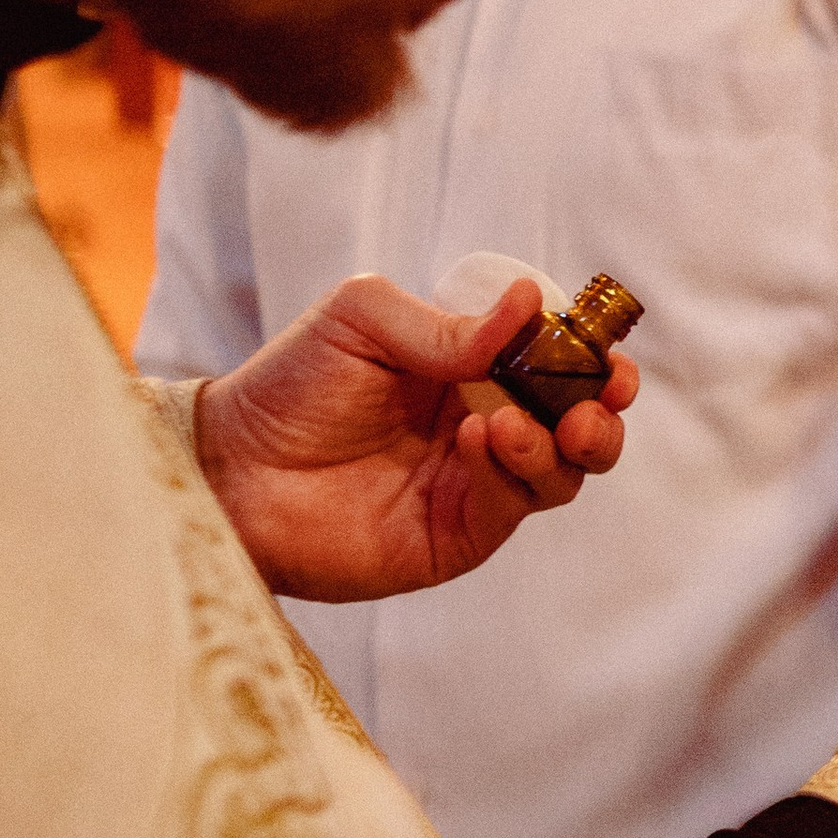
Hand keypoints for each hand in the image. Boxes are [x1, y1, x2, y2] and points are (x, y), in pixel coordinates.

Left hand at [192, 275, 635, 601]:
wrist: (230, 470)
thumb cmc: (290, 385)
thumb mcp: (362, 321)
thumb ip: (446, 323)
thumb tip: (531, 302)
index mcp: (476, 372)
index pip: (560, 367)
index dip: (596, 362)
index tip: (608, 357)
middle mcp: (489, 426)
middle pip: (581, 427)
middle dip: (602, 415)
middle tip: (596, 403)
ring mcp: (476, 484)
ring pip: (561, 474)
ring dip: (559, 445)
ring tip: (511, 423)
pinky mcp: (457, 534)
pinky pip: (510, 506)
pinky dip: (508, 472)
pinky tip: (476, 439)